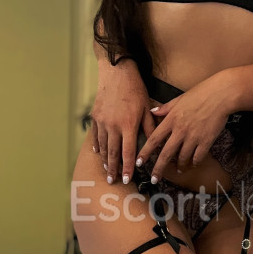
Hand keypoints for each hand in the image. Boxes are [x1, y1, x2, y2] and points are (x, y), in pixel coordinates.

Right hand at [90, 61, 154, 183]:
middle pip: (112, 153)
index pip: (128, 152)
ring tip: (107, 169)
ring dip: (105, 159)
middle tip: (113, 180)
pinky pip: (95, 135)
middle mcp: (113, 126)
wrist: (116, 73)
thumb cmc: (135, 90)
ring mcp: (102, 121)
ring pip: (102, 145)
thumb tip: (157, 146)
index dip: (128, 167)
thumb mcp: (147, 109)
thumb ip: (150, 129)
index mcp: (128, 125)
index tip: (127, 178)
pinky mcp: (95, 116)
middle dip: (113, 168)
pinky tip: (98, 152)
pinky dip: (97, 145)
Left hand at [136, 74, 233, 180]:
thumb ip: (165, 108)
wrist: (221, 95)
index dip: (145, 152)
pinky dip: (194, 162)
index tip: (139, 162)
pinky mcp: (206, 141)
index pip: (154, 139)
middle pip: (166, 154)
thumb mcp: (179, 99)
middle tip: (155, 179)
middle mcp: (180, 130)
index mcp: (171, 119)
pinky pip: (198, 157)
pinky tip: (193, 163)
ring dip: (180, 166)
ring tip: (179, 170)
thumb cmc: (201, 93)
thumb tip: (153, 111)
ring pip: (183, 158)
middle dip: (159, 169)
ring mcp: (193, 137)